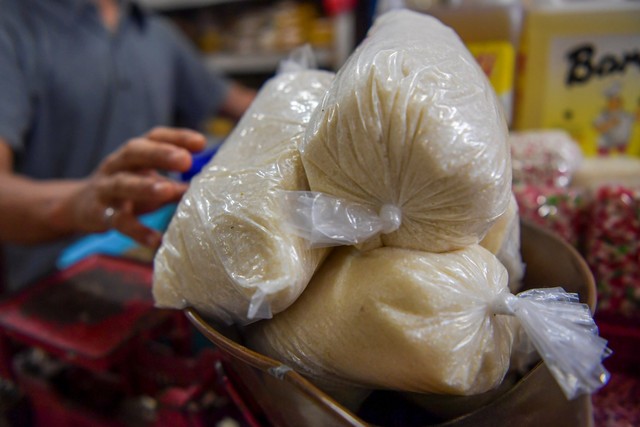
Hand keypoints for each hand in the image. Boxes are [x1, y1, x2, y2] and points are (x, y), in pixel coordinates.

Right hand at [72, 127, 205, 247]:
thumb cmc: (128, 192)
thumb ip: (177, 185)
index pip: (154, 137)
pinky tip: (156, 239)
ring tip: (167, 191)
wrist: (79, 207)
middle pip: (135, 152)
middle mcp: (117, 165)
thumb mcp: (151, 183)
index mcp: (133, 154)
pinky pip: (118, 222)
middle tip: (185, 160)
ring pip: (122, 184)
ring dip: (144, 186)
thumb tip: (210, 188)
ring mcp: (105, 188)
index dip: (176, 137)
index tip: (201, 143)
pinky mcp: (99, 214)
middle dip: (160, 154)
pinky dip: (137, 231)